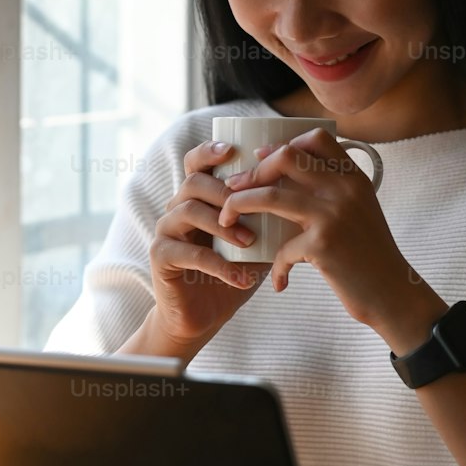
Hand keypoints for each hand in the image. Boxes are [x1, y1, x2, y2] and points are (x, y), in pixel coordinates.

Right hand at [146, 139, 271, 355]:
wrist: (203, 315)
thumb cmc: (232, 271)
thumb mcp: (254, 241)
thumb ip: (267, 217)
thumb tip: (305, 195)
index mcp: (197, 198)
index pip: (195, 162)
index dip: (210, 151)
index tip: (233, 150)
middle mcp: (176, 208)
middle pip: (194, 182)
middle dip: (227, 191)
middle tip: (256, 207)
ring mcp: (165, 231)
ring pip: (188, 210)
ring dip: (224, 225)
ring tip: (250, 242)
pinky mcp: (161, 257)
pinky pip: (188, 253)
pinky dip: (219, 265)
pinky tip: (242, 278)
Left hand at [216, 127, 414, 329]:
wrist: (394, 294)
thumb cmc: (370, 255)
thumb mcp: (360, 211)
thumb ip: (333, 190)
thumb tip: (287, 173)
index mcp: (354, 177)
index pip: (316, 137)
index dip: (282, 144)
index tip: (260, 159)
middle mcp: (345, 189)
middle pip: (286, 157)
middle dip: (252, 171)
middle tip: (233, 188)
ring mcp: (334, 214)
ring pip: (271, 195)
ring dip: (239, 205)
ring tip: (225, 219)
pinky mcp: (323, 244)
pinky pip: (281, 249)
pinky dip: (276, 267)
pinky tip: (279, 281)